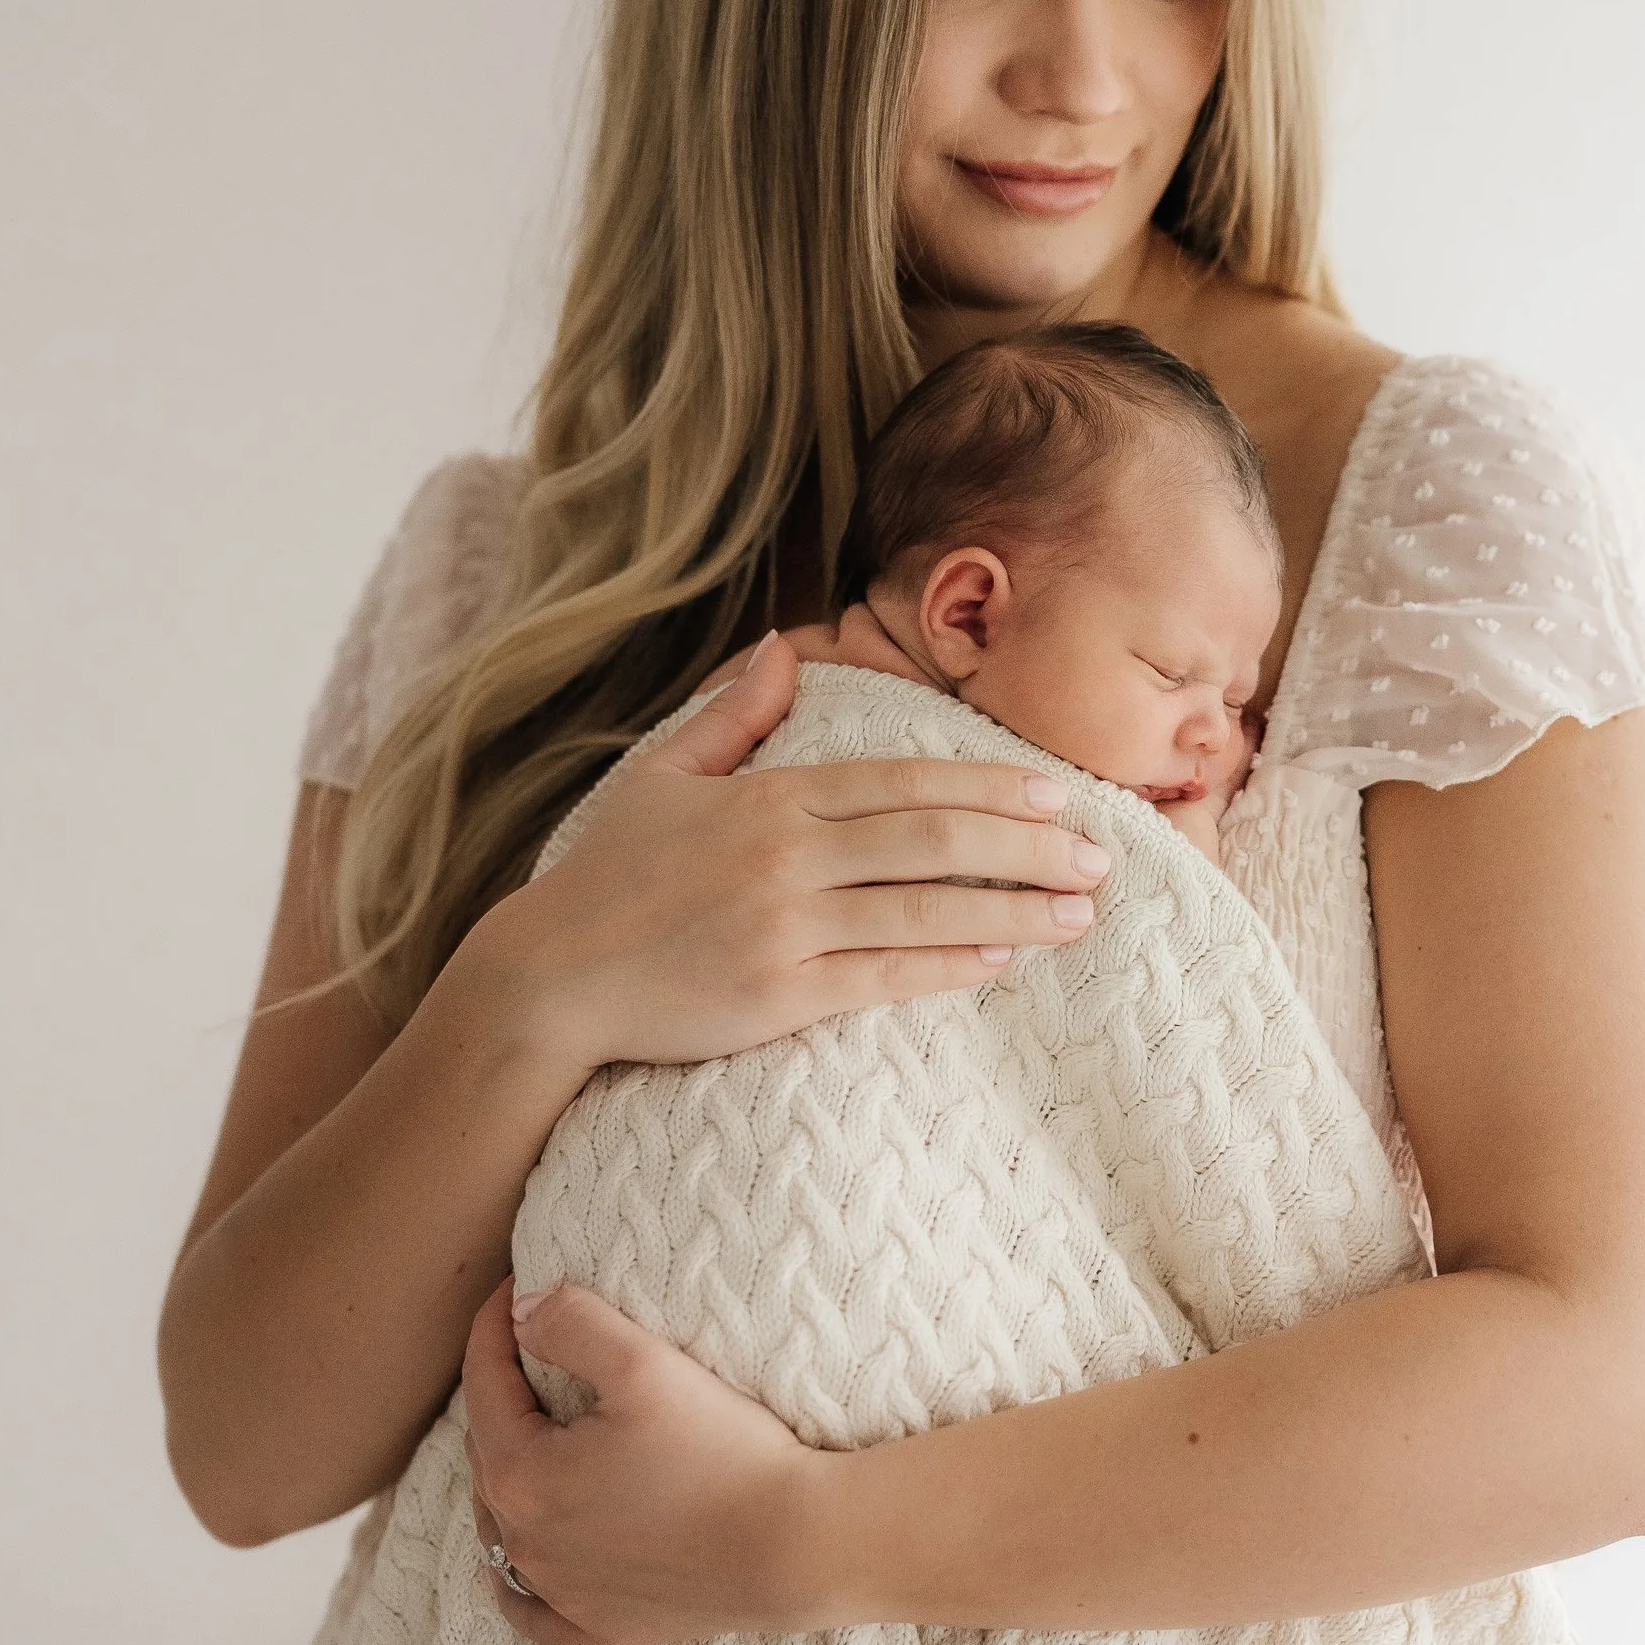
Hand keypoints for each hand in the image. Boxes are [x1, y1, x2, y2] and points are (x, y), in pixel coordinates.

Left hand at [463, 1279, 843, 1644]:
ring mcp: (561, 1594)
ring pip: (502, 1530)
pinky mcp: (600, 1627)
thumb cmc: (721, 1451)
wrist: (792, 1547)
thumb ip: (572, 1325)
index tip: (509, 1289)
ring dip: (502, 1479)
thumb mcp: (643, 1363)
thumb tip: (522, 1314)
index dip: (492, 1329)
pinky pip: (534, 1612)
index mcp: (522, 1475)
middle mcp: (526, 1543)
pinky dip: (515, 1588)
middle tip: (524, 1351)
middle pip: (489, 1454)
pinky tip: (511, 1572)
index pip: (485, 1386)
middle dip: (499, 1397)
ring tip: (524, 1439)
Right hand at [471, 631, 1110, 1082]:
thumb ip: (731, 716)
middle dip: (1025, 846)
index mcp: (769, 799)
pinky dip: (948, 964)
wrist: (548, 979)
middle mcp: (786, 858)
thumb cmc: (606, 879)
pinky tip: (1000, 958)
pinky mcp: (778, 997)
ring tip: (1077, 911)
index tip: (1054, 793)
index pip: (903, 785)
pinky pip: (884, 977)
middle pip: (932, 841)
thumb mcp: (661, 778)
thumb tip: (779, 647)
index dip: (986, 788)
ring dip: (1013, 910)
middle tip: (1096, 854)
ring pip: (923, 910)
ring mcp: (785, 930)